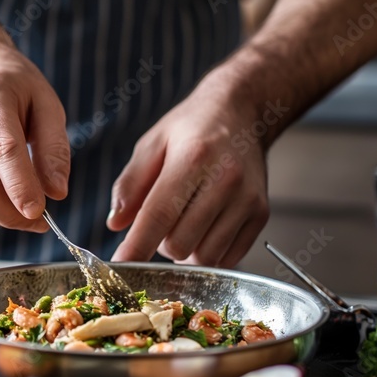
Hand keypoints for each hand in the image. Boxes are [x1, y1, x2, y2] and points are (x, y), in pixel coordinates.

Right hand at [0, 38, 69, 230]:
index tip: (41, 213)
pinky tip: (3, 196)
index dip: (20, 186)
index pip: (2, 149)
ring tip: (24, 213)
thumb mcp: (46, 102)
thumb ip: (54, 148)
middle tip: (36, 222)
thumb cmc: (13, 84)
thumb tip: (57, 193)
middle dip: (5, 211)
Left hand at [107, 80, 270, 266]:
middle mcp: (225, 180)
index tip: (120, 263)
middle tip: (161, 221)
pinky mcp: (261, 215)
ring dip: (185, 250)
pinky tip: (204, 228)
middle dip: (160, 243)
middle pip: (180, 244)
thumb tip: (115, 223)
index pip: (159, 215)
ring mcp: (247, 200)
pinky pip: (228, 259)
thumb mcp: (152, 143)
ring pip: (204, 258)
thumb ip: (130, 184)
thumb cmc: (192, 128)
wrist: (242, 113)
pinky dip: (209, 253)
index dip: (136, 246)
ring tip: (184, 221)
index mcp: (192, 159)